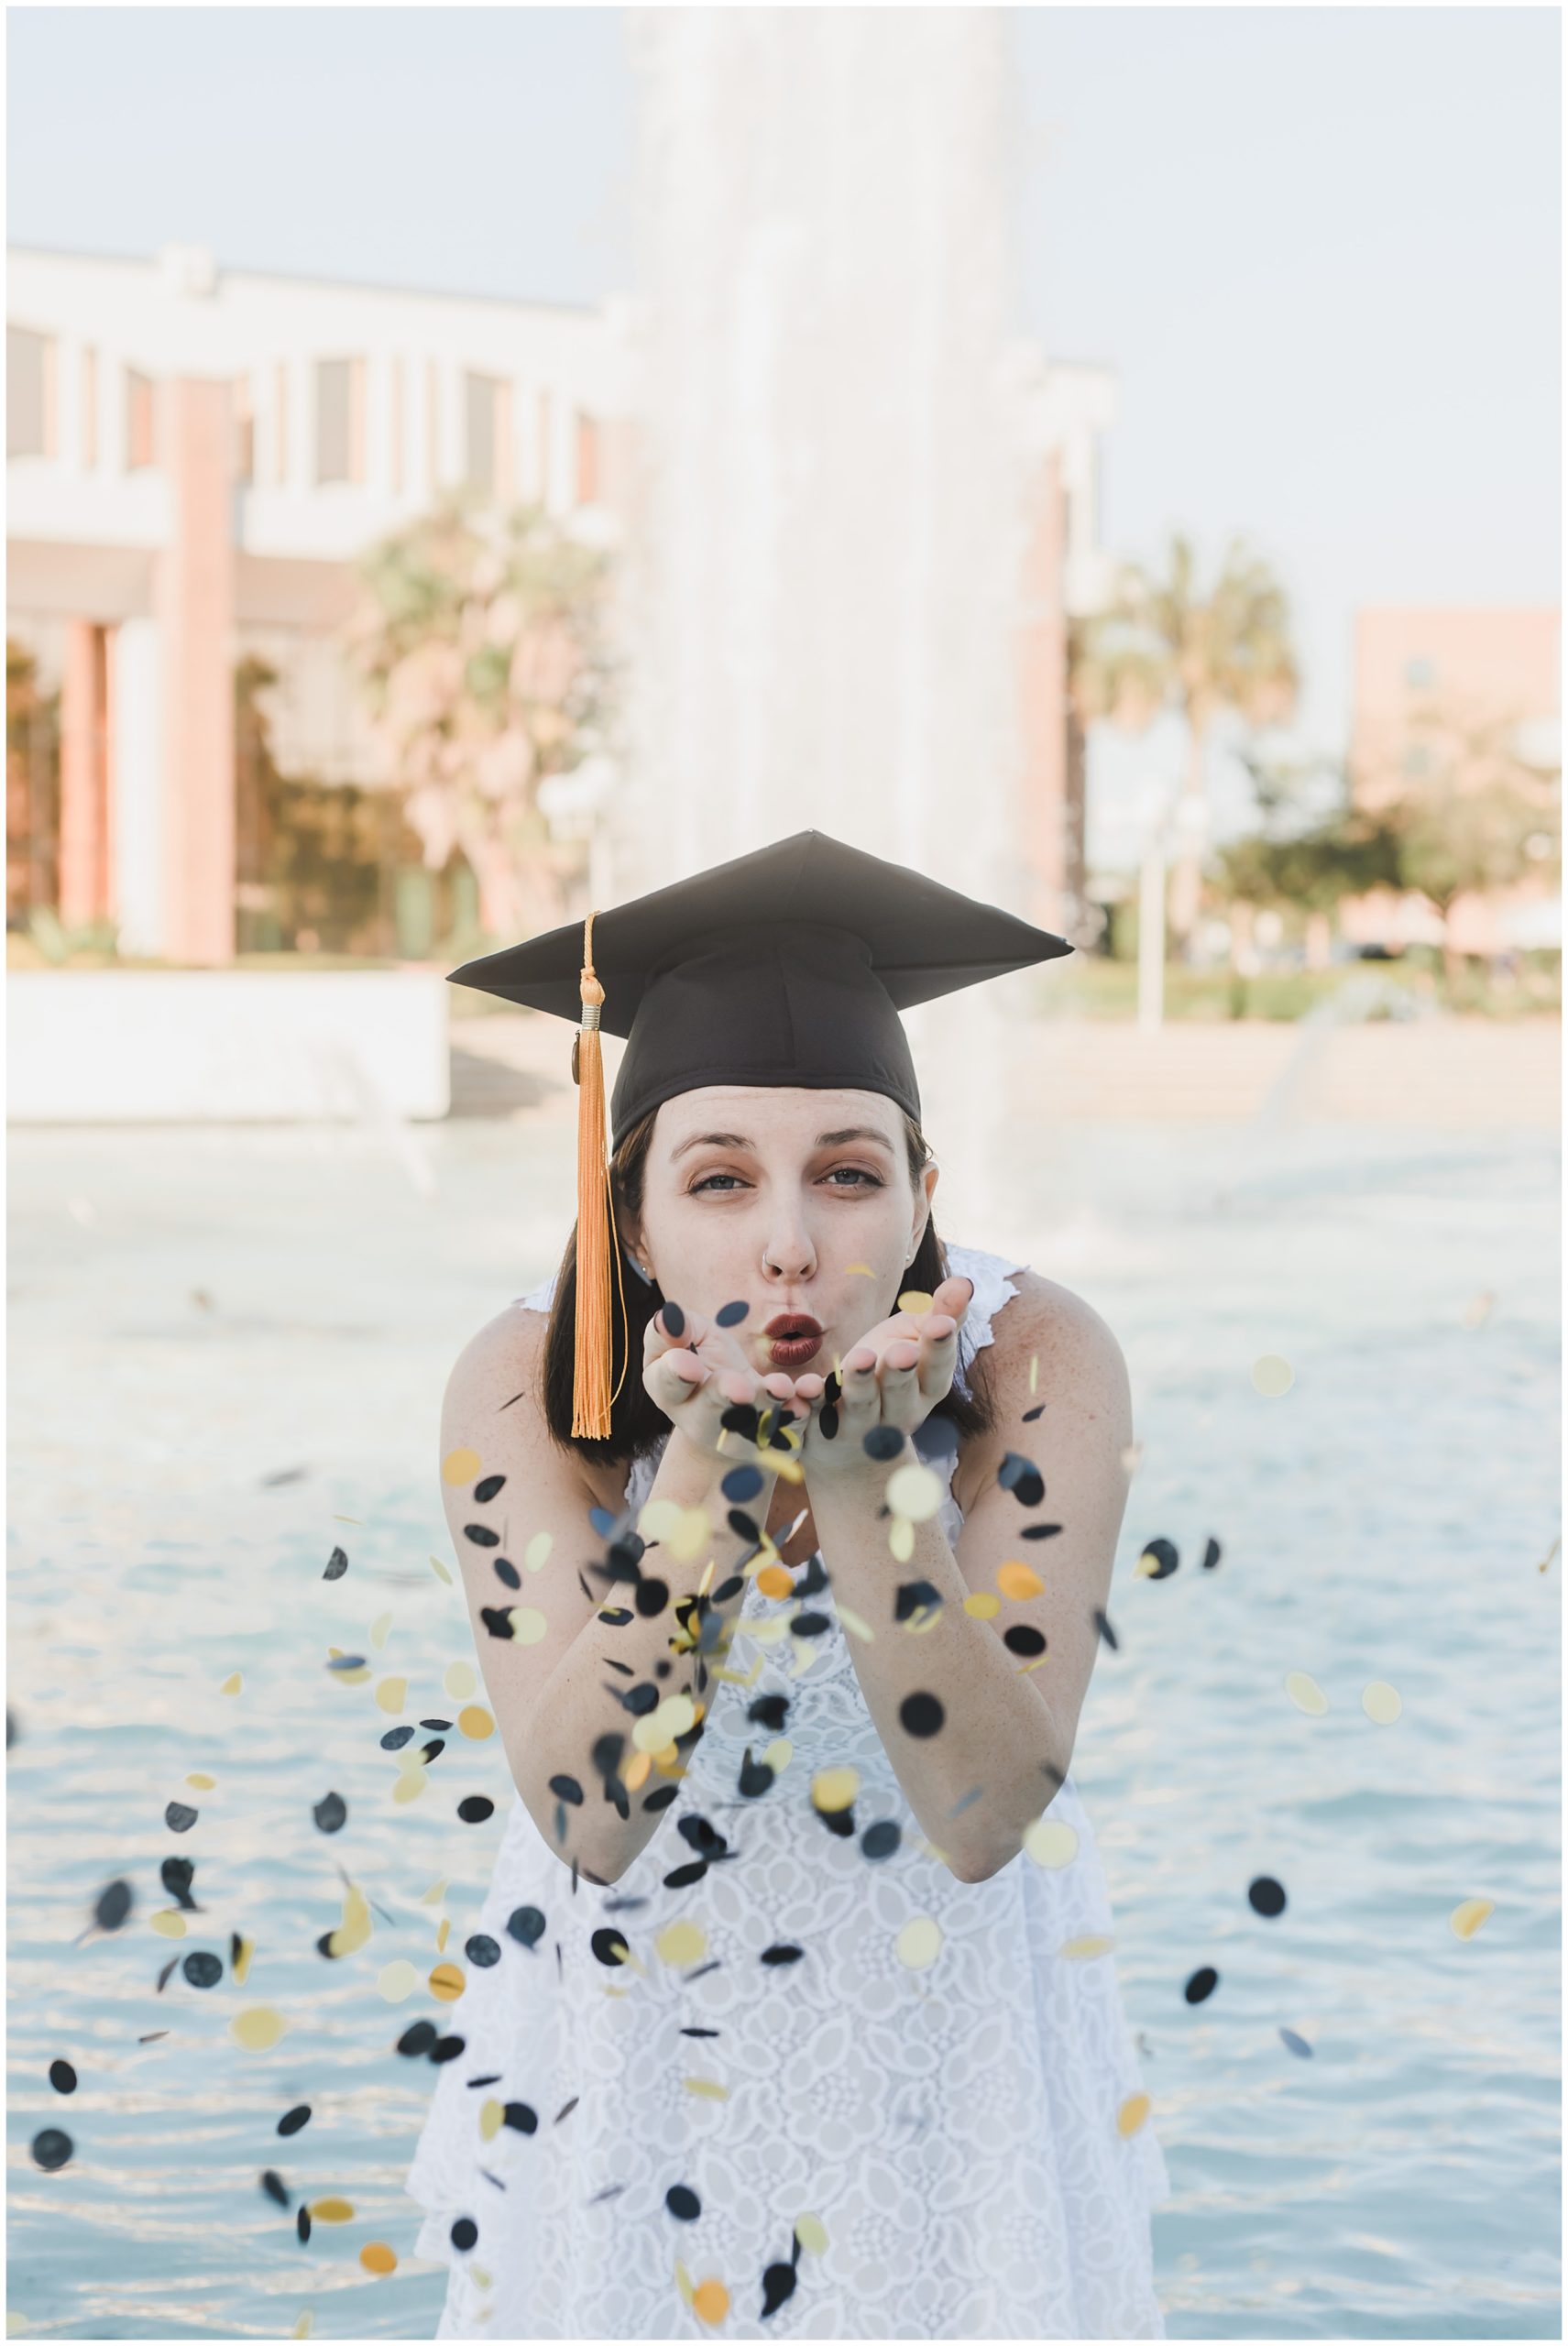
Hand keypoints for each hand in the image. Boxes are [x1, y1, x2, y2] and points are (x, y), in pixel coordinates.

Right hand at [642, 1302, 816, 1476]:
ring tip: (780, 1387)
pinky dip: (799, 1413)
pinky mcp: (772, 1439)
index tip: (687, 1364)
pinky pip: (788, 1430)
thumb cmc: (705, 1363)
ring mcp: (736, 1434)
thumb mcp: (687, 1339)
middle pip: (709, 1411)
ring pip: (750, 1426)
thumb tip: (669, 1317)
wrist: (734, 1408)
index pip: (667, 1384)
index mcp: (670, 1391)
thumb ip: (673, 1328)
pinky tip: (808, 1396)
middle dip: (725, 1396)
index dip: (675, 1374)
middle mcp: (699, 1419)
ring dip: (766, 1405)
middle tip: (740, 1389)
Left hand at [804, 1273, 974, 1476]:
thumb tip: (964, 1283)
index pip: (936, 1370)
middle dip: (900, 1371)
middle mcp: (898, 1413)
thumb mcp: (914, 1341)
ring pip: (861, 1406)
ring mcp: (860, 1426)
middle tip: (901, 1351)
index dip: (939, 1348)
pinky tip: (802, 1387)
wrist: (854, 1441)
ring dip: (859, 1383)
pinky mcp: (822, 1429)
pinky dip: (806, 1404)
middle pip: (900, 1392)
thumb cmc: (890, 1373)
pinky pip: (812, 1416)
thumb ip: (940, 1315)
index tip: (942, 1324)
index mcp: (926, 1390)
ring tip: (860, 1358)